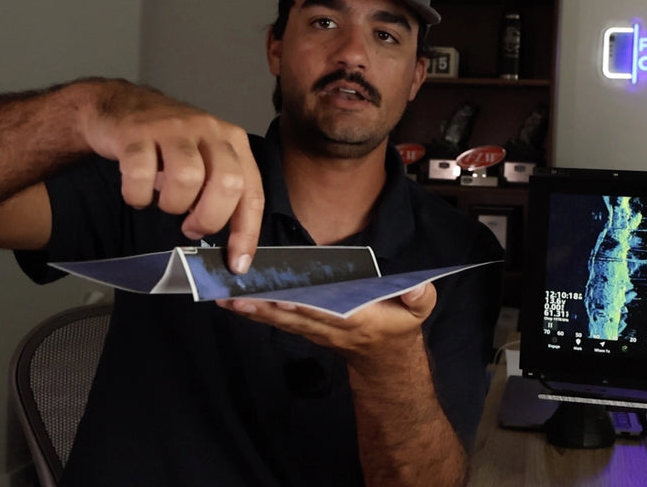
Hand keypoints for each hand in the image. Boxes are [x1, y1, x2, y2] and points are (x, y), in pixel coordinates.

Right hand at [80, 80, 263, 271]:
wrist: (121, 106)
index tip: (237, 264)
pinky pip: (140, 175)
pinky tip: (137, 194)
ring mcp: (173, 129)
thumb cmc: (169, 145)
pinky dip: (137, 196)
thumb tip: (231, 250)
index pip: (252, 193)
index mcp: (233, 142)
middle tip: (191, 228)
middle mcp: (209, 131)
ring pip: (187, 179)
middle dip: (209, 219)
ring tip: (164, 204)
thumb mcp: (205, 161)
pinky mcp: (137, 132)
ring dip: (172, 205)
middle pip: (227, 184)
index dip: (247, 234)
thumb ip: (220, 193)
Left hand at [216, 282, 436, 370]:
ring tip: (226, 298)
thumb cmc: (399, 327)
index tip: (278, 297)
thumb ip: (420, 296)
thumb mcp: (419, 311)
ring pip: (281, 320)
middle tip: (234, 297)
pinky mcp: (308, 330)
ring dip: (254, 311)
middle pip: (292, 317)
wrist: (387, 361)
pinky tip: (238, 303)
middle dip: (263, 308)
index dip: (301, 305)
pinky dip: (259, 312)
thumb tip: (418, 285)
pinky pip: (281, 320)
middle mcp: (330, 327)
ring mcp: (317, 331)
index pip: (324, 311)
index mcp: (356, 320)